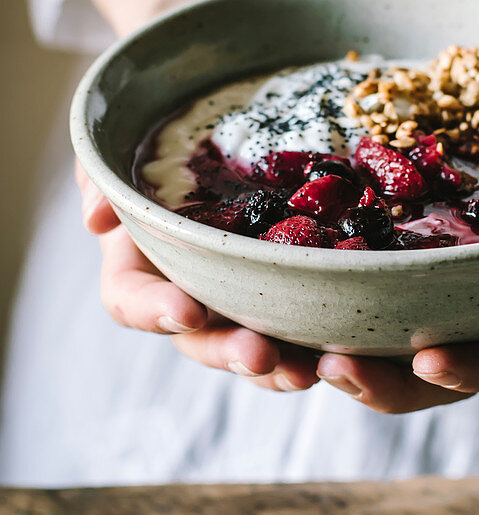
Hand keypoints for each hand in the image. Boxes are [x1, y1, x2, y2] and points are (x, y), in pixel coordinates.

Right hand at [77, 161, 320, 390]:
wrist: (216, 142)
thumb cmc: (157, 158)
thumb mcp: (122, 158)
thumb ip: (104, 180)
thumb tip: (98, 219)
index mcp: (139, 266)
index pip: (131, 300)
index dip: (154, 310)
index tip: (187, 310)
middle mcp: (186, 295)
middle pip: (199, 341)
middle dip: (228, 354)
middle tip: (261, 356)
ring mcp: (235, 302)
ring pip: (248, 349)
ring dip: (276, 368)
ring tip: (307, 372)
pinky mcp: (281, 296)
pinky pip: (295, 330)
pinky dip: (316, 342)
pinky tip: (344, 348)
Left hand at [314, 131, 478, 411]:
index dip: (476, 368)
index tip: (429, 361)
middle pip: (439, 366)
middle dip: (381, 376)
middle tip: (326, 368)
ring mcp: (464, 281)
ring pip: (396, 330)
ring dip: (339, 342)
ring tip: (282, 341)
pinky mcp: (431, 244)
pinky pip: (382, 274)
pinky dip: (336, 284)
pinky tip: (287, 271)